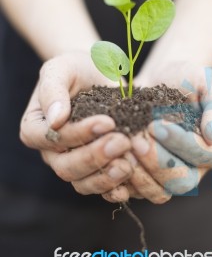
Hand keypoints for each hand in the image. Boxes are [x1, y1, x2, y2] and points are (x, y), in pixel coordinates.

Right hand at [20, 51, 132, 194]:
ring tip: (129, 162)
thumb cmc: (77, 69)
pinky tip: (131, 180)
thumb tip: (55, 119)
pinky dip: (116, 187)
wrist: (99, 74)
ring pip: (83, 183)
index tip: (107, 121)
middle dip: (96, 157)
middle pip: (67, 167)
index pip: (51, 139)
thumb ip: (53, 90)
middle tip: (122, 142)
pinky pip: (101, 188)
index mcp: (36, 128)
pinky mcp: (95, 170)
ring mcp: (73, 163)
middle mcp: (52, 151)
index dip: (78, 134)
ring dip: (107, 177)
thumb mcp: (62, 68)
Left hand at [122, 61, 211, 199]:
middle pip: (180, 182)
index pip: (203, 156)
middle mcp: (196, 169)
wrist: (159, 79)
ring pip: (157, 192)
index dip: (179, 143)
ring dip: (137, 174)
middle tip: (135, 140)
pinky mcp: (146, 177)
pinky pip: (135, 191)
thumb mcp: (209, 82)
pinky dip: (122, 179)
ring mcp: (170, 176)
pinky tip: (109, 159)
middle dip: (156, 162)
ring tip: (122, 149)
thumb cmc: (187, 78)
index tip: (156, 125)